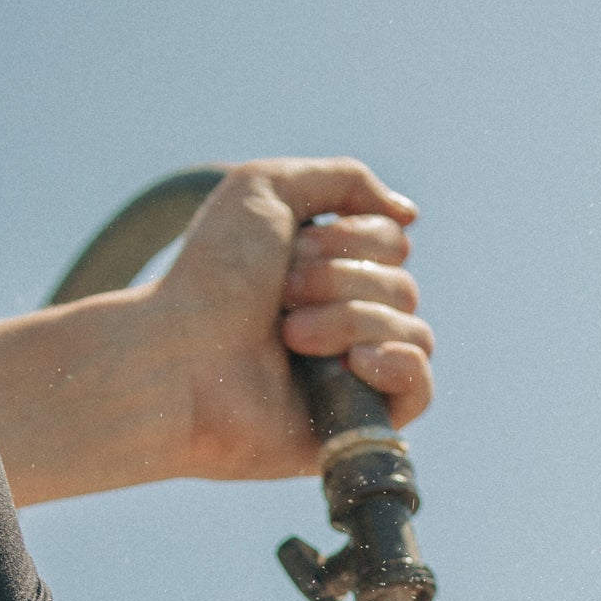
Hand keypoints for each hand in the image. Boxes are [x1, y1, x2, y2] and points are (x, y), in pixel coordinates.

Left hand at [144, 157, 433, 481]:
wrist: (179, 358)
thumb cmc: (211, 278)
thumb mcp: (266, 187)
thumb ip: (343, 178)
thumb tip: (408, 215)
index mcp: (329, 271)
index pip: (392, 243)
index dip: (347, 239)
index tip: (287, 253)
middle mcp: (346, 320)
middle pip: (403, 286)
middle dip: (341, 281)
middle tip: (280, 297)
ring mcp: (355, 374)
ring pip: (412, 330)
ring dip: (349, 320)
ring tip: (290, 336)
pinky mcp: (359, 422)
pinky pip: (421, 389)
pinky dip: (398, 365)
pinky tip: (355, 363)